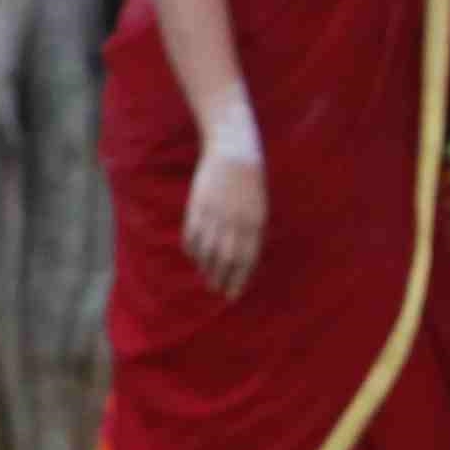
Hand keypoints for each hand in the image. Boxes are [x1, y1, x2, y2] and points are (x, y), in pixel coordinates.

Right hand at [183, 135, 267, 298]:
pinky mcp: (197, 207)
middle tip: (216, 290)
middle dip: (220, 279)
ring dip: (205, 267)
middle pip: (224, 260)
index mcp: (254, 224)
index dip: (238, 280)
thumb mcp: (258, 210)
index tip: (232, 294)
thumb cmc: (251, 184)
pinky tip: (194, 256)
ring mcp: (214, 215)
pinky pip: (191, 236)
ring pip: (206, 251)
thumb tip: (240, 260)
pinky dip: (192, 250)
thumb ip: (251, 234)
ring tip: (206, 275)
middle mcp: (234, 223)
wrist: (234, 154)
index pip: (245, 261)